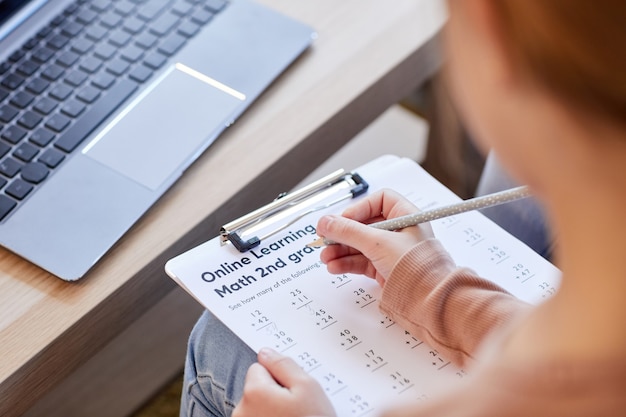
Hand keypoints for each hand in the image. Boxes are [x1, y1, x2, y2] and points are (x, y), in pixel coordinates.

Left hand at [233, 348, 335, 416]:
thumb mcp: (309, 388)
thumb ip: (284, 365)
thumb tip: (266, 352)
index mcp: (254, 392)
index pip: (259, 367)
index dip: (279, 376)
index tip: (293, 391)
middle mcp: (241, 411)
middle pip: (256, 389)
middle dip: (274, 395)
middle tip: (297, 410)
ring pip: (256, 408)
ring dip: (271, 412)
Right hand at [316, 189, 433, 286]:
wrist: (429, 301)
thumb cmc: (418, 268)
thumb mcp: (378, 243)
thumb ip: (348, 231)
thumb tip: (326, 222)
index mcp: (406, 216)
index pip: (378, 201)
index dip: (359, 208)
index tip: (342, 220)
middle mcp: (399, 232)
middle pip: (364, 224)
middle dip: (343, 233)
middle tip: (326, 238)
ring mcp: (392, 251)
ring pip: (359, 244)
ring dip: (341, 250)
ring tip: (326, 256)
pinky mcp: (385, 268)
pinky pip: (361, 261)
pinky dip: (346, 263)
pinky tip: (335, 266)